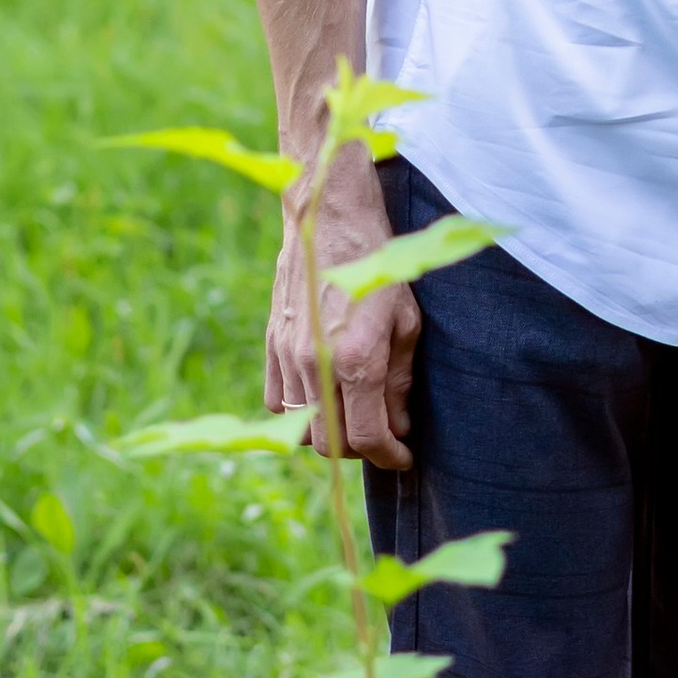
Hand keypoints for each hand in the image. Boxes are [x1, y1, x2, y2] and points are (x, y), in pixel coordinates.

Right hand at [263, 182, 416, 469]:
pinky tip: (322, 395)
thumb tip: (397, 427)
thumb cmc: (377, 266)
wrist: (326, 220)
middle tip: (381, 436)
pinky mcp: (271, 344)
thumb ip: (399, 380)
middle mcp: (317, 364)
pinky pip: (277, 401)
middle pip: (330, 443)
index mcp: (357, 359)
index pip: (368, 436)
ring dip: (330, 431)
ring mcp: (289, 356)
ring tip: (354, 415)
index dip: (389, 456)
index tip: (402, 456)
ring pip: (301, 428)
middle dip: (360, 449)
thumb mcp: (406, 321)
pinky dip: (298, 411)